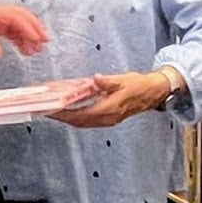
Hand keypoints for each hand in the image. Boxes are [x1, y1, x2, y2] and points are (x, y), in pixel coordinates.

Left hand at [0, 0, 49, 58]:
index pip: (16, 16)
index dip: (29, 27)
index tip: (38, 38)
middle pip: (22, 17)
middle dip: (35, 28)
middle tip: (45, 42)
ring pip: (18, 25)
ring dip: (29, 36)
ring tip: (37, 50)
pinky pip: (11, 31)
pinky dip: (21, 39)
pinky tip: (25, 50)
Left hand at [53, 72, 174, 129]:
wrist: (153, 93)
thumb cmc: (139, 85)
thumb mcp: (123, 80)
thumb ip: (108, 82)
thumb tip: (97, 79)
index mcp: (110, 108)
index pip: (83, 114)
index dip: (66, 114)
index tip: (53, 111)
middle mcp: (108, 117)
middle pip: (80, 122)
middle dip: (63, 118)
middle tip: (48, 112)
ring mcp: (109, 120)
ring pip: (84, 123)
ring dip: (69, 119)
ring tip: (56, 112)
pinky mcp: (110, 118)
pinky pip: (90, 122)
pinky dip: (78, 118)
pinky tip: (71, 111)